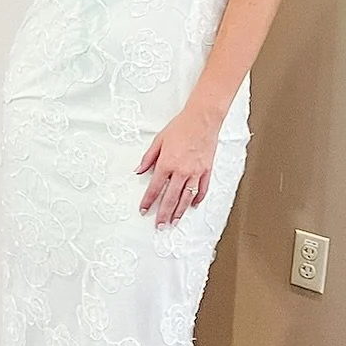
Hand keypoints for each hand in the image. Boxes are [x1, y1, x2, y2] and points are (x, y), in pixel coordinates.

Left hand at [136, 110, 218, 226]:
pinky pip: (202, 189)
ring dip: (179, 212)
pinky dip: (197, 199)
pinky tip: (193, 205)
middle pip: (170, 198)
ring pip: (186, 197)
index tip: (143, 210)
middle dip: (163, 214)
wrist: (203, 119)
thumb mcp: (158, 140)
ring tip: (174, 222)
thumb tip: (138, 171)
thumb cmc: (181, 127)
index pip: (155, 188)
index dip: (148, 201)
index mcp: (167, 164)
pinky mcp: (207, 170)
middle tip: (159, 225)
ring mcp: (196, 172)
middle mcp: (181, 171)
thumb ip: (148, 158)